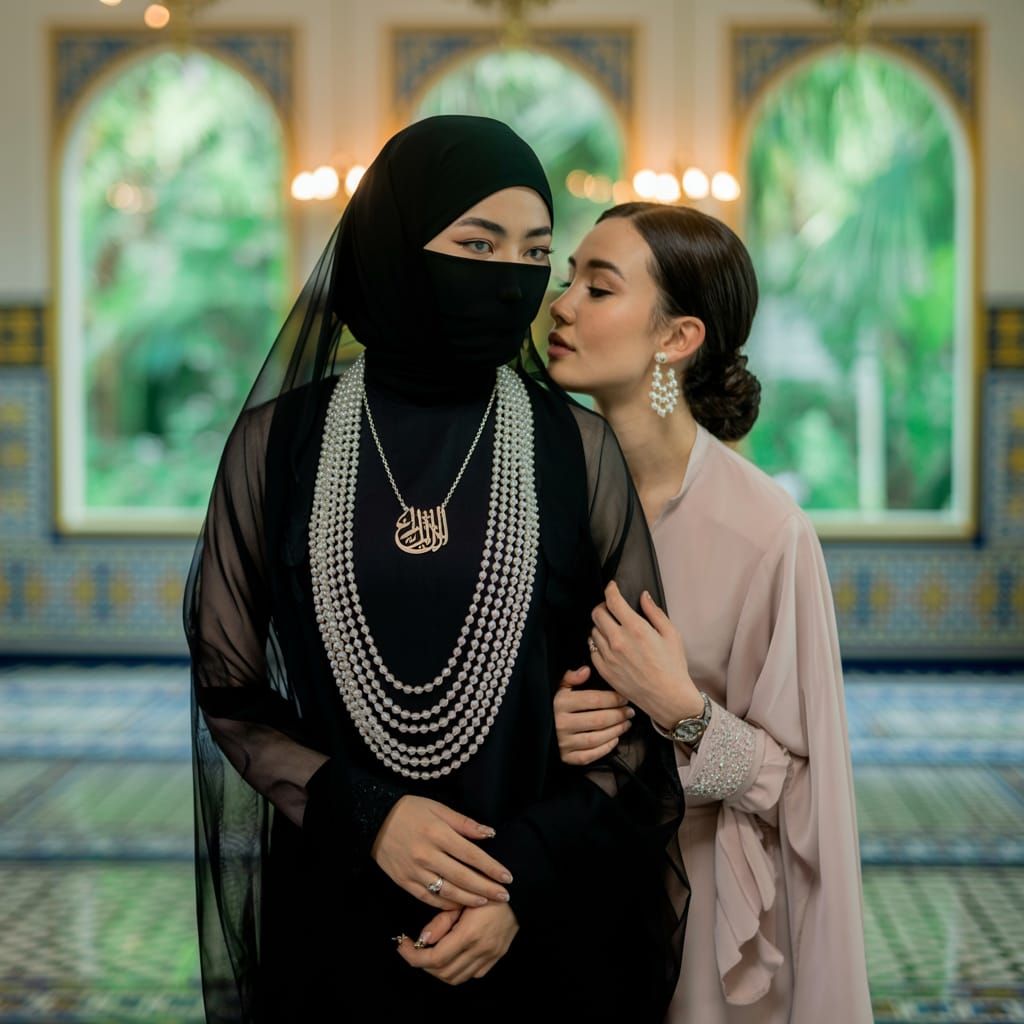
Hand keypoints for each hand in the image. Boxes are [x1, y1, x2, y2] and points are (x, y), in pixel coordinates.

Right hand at [371, 796, 513, 909]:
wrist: (374, 820)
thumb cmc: (410, 810)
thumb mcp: (438, 808)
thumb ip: (464, 823)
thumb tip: (489, 834)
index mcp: (437, 833)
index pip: (471, 854)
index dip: (491, 867)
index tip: (507, 876)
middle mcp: (427, 855)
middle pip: (462, 877)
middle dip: (486, 888)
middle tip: (504, 896)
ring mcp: (415, 871)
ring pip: (447, 891)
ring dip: (469, 899)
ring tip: (486, 902)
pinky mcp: (404, 882)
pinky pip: (428, 898)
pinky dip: (446, 904)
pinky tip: (460, 905)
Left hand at [397, 901, 518, 984]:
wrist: (521, 891)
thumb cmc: (488, 887)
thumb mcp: (462, 897)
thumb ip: (442, 920)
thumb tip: (423, 940)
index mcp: (470, 933)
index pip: (435, 958)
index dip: (414, 956)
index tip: (403, 946)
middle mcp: (481, 950)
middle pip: (443, 973)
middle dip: (423, 964)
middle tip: (414, 948)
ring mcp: (490, 956)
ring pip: (456, 978)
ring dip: (439, 970)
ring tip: (430, 952)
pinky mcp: (496, 957)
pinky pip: (472, 974)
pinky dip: (457, 970)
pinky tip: (452, 954)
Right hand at [553, 665, 633, 765]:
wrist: (537, 728)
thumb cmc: (553, 705)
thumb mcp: (559, 688)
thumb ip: (572, 677)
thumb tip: (586, 670)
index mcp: (560, 703)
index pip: (594, 700)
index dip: (613, 699)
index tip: (625, 698)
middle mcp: (561, 723)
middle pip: (599, 720)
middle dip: (619, 715)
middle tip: (630, 712)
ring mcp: (563, 742)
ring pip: (596, 738)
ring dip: (616, 731)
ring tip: (626, 724)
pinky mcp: (566, 757)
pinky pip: (589, 756)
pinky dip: (605, 749)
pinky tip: (615, 740)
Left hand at [589, 583, 702, 728]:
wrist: (668, 698)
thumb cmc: (673, 666)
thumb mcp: (671, 634)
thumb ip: (654, 612)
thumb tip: (643, 596)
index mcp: (636, 628)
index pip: (613, 601)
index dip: (610, 590)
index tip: (612, 587)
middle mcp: (618, 641)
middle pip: (597, 613)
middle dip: (603, 606)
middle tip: (611, 608)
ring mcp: (609, 657)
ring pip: (593, 631)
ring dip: (601, 625)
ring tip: (612, 628)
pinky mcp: (604, 670)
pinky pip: (592, 650)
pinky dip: (598, 644)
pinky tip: (609, 646)